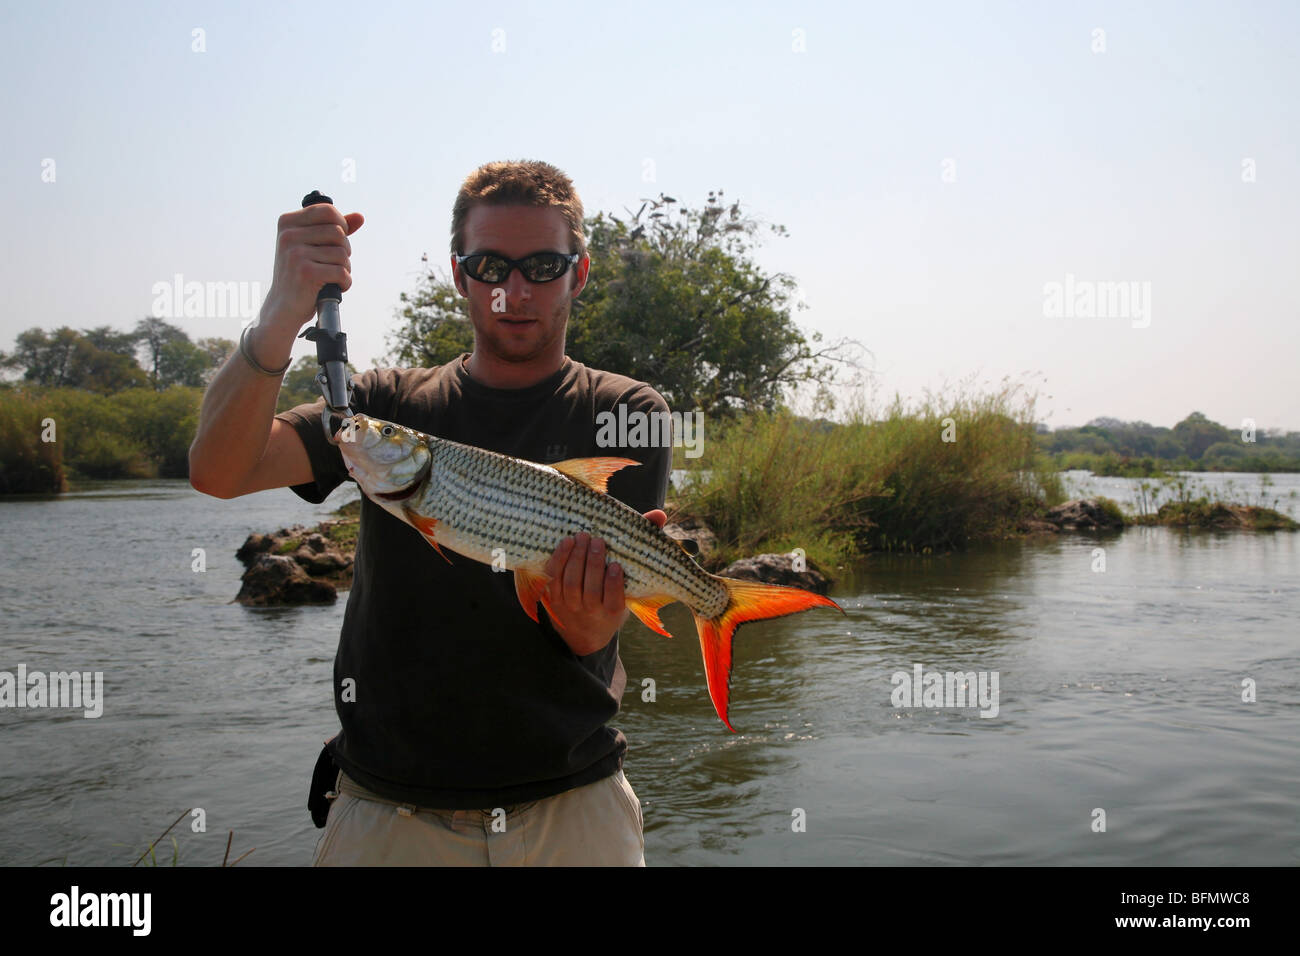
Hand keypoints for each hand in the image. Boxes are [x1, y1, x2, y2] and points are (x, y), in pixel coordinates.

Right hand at [260, 203, 364, 332]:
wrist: (283, 307)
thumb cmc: (300, 274)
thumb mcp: (312, 245)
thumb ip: (335, 229)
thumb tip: (359, 217)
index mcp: (288, 222)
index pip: (327, 211)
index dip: (341, 224)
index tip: (338, 240)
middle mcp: (289, 235)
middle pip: (338, 232)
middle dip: (345, 250)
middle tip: (335, 263)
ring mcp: (296, 253)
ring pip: (342, 254)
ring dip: (345, 268)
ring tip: (332, 277)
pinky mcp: (306, 273)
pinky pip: (342, 272)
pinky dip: (345, 282)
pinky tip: (335, 287)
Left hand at [544, 510, 667, 655]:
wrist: (584, 629)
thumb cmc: (613, 595)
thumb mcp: (631, 584)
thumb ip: (644, 547)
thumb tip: (659, 515)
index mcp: (612, 612)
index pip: (614, 601)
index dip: (614, 584)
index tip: (616, 565)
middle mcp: (591, 612)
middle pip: (590, 590)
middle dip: (593, 564)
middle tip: (597, 541)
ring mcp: (570, 606)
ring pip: (571, 583)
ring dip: (575, 559)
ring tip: (582, 538)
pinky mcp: (554, 599)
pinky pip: (554, 578)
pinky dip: (559, 559)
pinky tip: (566, 542)